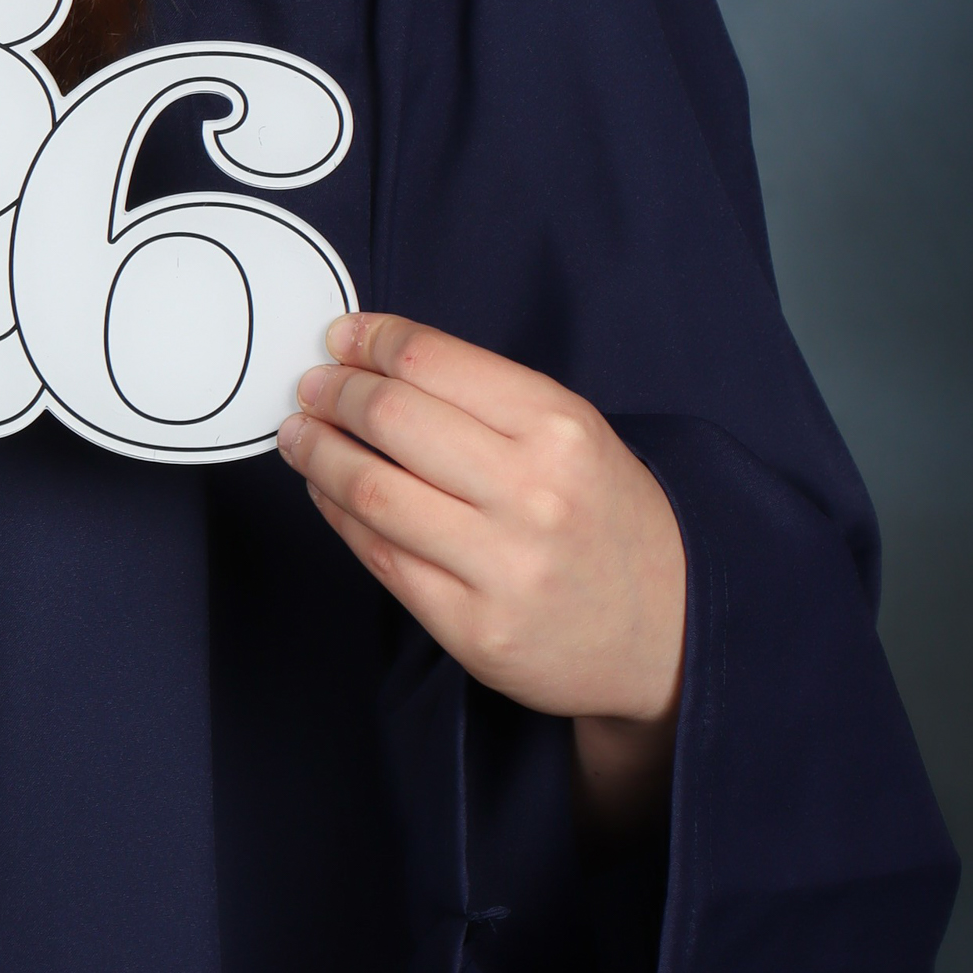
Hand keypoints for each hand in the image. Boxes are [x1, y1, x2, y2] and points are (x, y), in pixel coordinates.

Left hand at [277, 314, 684, 827]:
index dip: (370, 341)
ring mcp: (501, 567)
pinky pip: (379, 557)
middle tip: (311, 386)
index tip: (340, 338)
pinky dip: (337, 515)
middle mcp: (532, 494)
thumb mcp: (575, 434)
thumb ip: (484, 397)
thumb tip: (376, 359)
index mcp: (559, 428)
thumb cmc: (609, 519)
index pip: (431, 360)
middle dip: (333, 393)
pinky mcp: (473, 630)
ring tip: (300, 434)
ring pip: (370, 490)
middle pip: (390, 419)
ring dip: (318, 453)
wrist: (672, 634)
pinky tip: (326, 492)